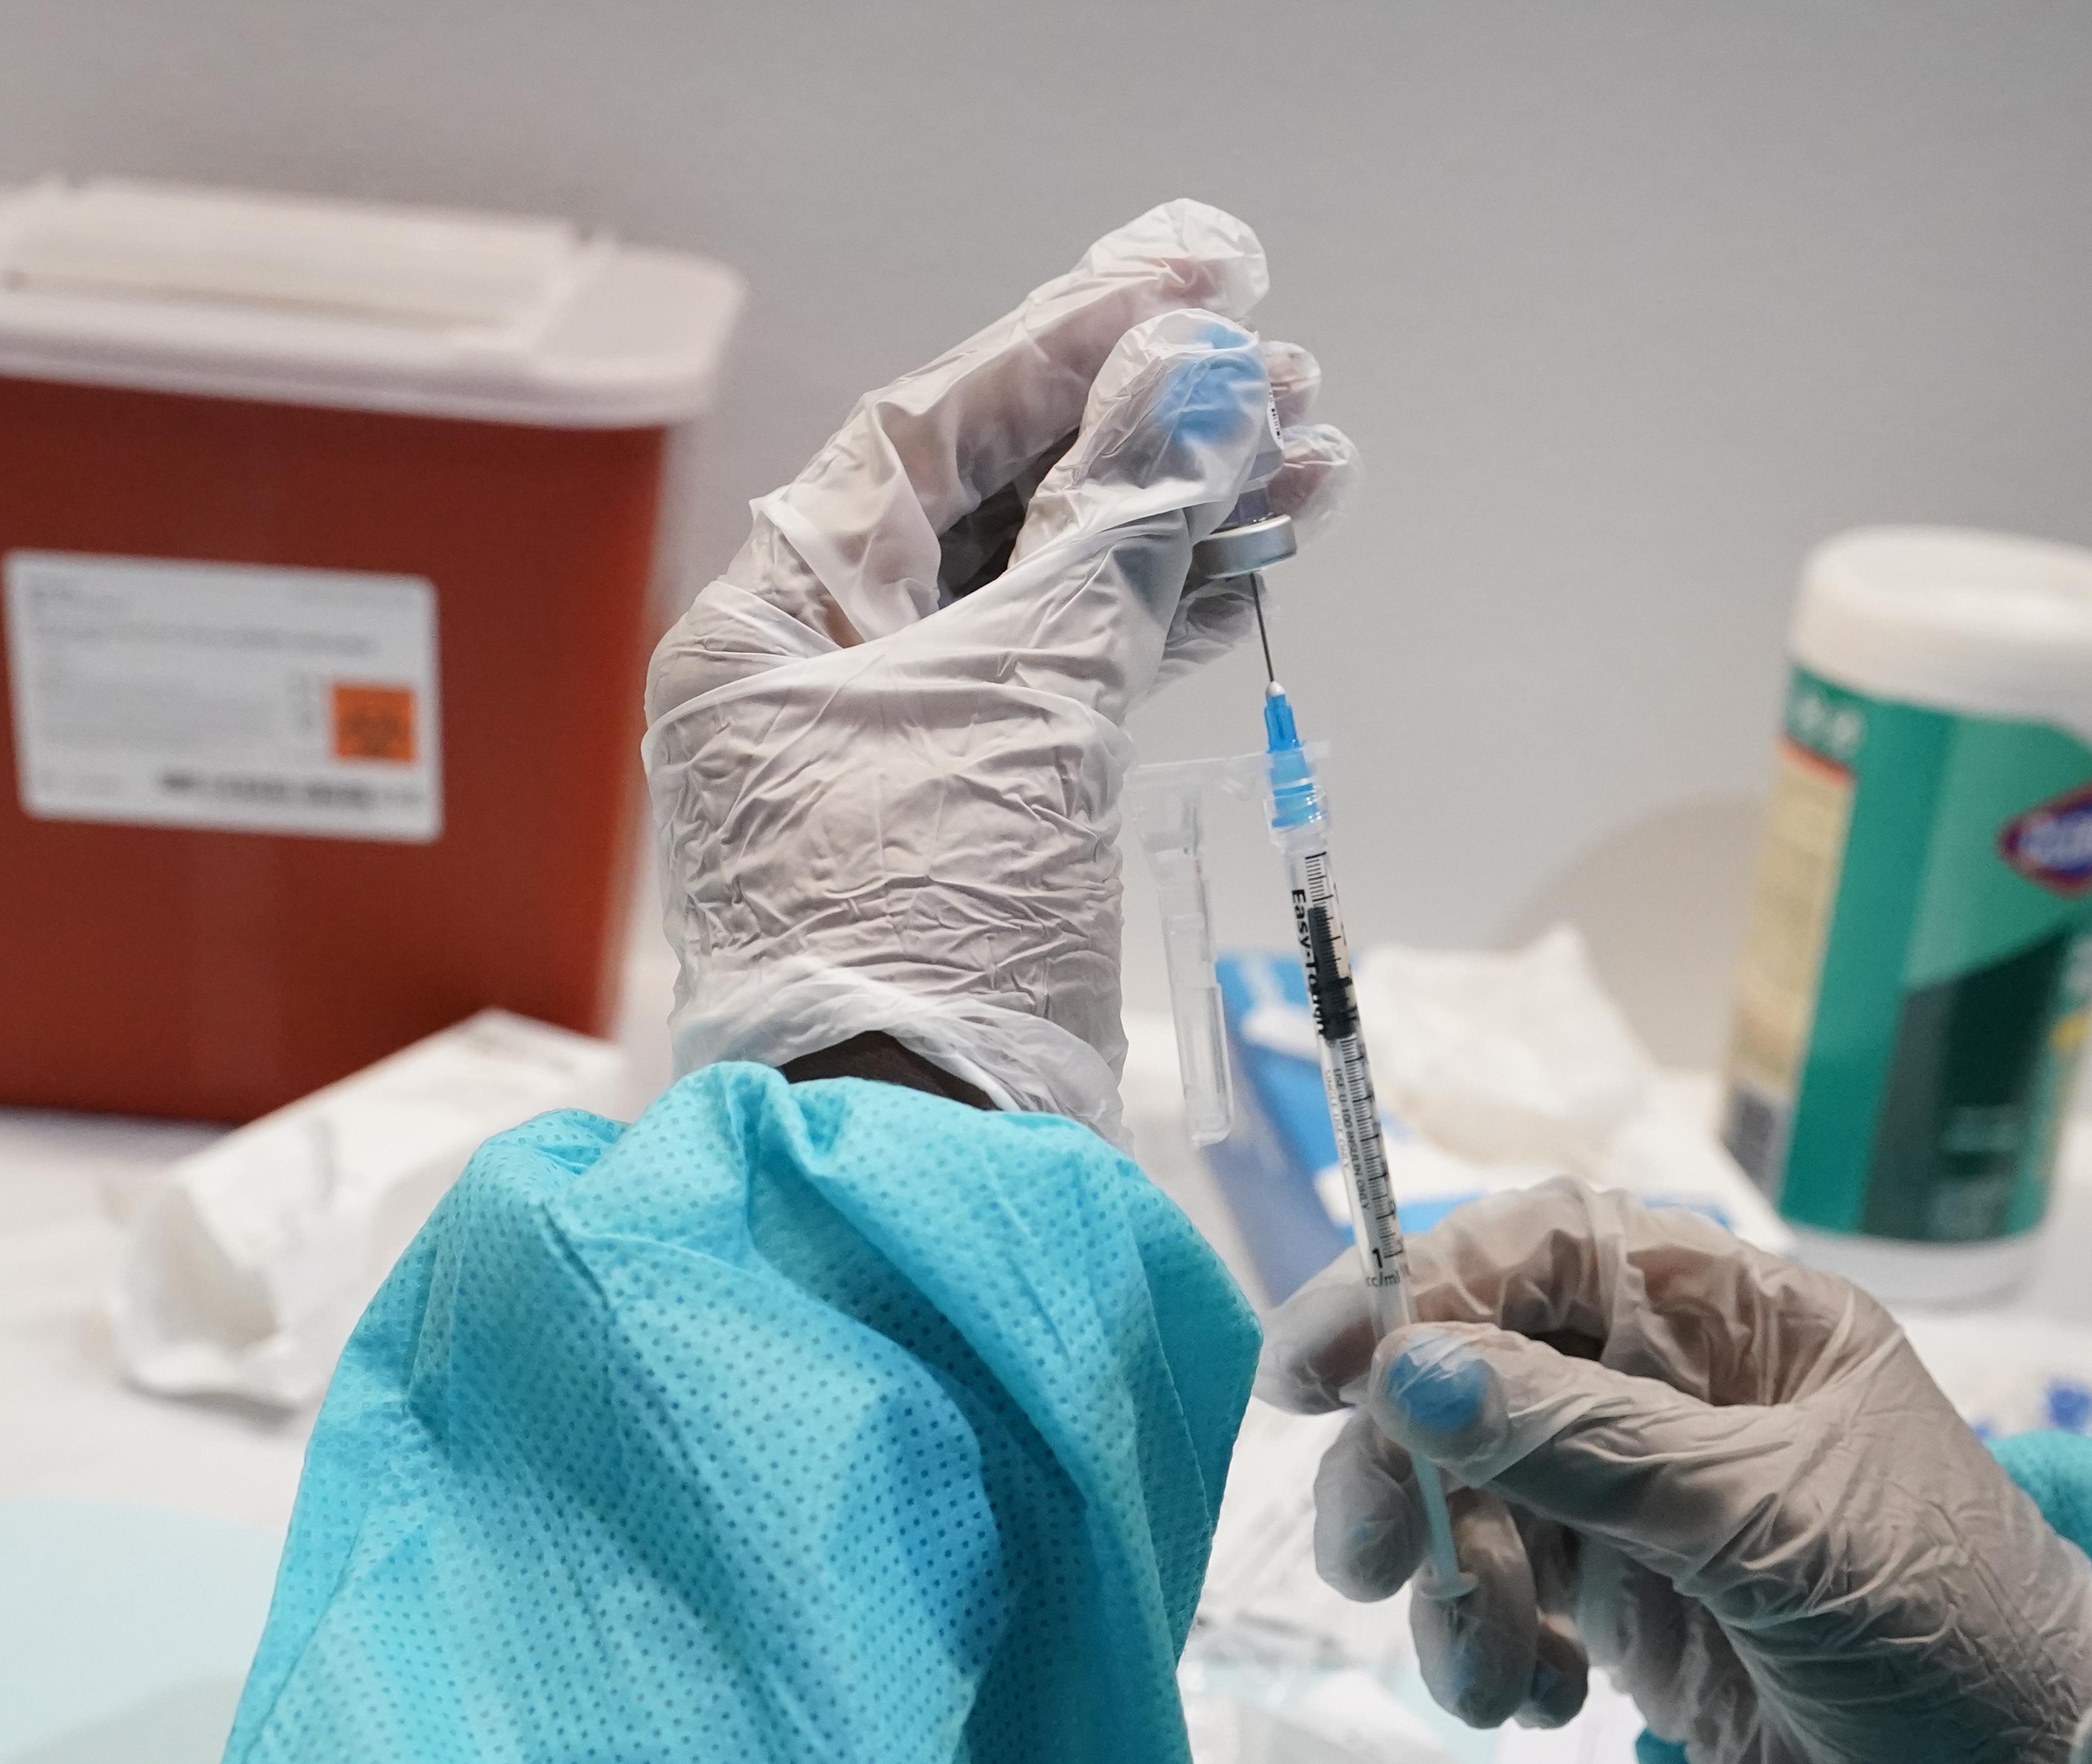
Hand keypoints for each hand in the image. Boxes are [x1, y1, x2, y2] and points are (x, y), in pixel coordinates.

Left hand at [644, 200, 1358, 1137]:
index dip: (1069, 342)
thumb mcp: (1027, 702)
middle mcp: (828, 668)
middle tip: (1285, 377)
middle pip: (1001, 500)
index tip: (1196, 279)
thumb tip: (1200, 379)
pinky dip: (1165, 620)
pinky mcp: (986, 815)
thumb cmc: (928, 924)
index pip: (929, 430)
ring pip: (1057, 589)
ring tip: (1314, 464)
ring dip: (1182, 522)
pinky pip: (1079, 676)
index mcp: (777, 619)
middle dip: (1147, 434)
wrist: (928, 1155)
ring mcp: (910, 745)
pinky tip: (1258, 563)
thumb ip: (1115, 530)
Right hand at [1257, 1183, 2091, 1763]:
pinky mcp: (1628, 1609)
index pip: (1545, 1250)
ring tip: (1499, 1681)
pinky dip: (1495, 1652)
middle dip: (1408, 1463)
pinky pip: (1505, 1597)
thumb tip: (1412, 1369)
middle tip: (1376, 1562)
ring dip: (1453, 1585)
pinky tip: (1550, 1706)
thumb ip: (1587, 1444)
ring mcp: (1645, 1501)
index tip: (1317, 1370)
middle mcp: (1679, 1389)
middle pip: (1477, 1372)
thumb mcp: (1768, 1521)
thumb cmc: (1942, 1625)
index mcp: (1737, 1317)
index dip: (1419, 1288)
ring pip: (1472, 1494)